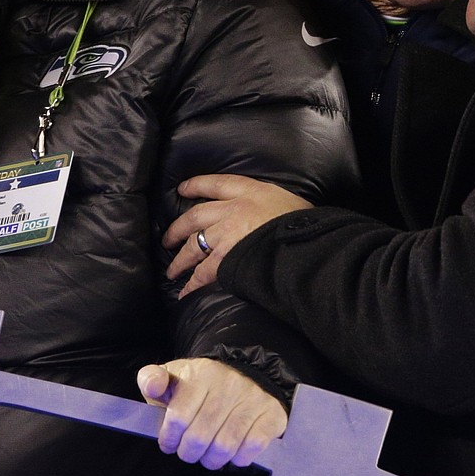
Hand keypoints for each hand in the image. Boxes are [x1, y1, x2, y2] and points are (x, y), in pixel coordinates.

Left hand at [136, 357, 286, 468]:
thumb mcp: (172, 377)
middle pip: (201, 437)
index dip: (169, 438)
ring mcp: (253, 397)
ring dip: (212, 459)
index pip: (179, 417)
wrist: (242, 373)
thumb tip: (153, 385)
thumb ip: (153, 379)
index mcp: (201, 373)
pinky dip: (240, 457)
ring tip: (208, 454)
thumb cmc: (199, 384)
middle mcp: (229, 382)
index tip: (169, 442)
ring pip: (225, 446)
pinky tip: (233, 452)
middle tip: (188, 451)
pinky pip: (253, 446)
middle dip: (189, 453)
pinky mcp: (272, 412)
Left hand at [164, 174, 311, 294]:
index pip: (217, 183)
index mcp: (251, 191)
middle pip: (195, 215)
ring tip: (172, 270)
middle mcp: (233, 209)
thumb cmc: (305, 223)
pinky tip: (185, 292)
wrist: (306, 243)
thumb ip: (271, 204)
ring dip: (181, 259)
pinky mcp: (226, 259)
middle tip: (168, 239)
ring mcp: (227, 234)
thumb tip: (271, 213)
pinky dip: (192, 283)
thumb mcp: (288, 202)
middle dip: (178, 228)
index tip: (183, 189)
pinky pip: (203, 272)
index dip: (196, 185)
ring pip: (194, 244)